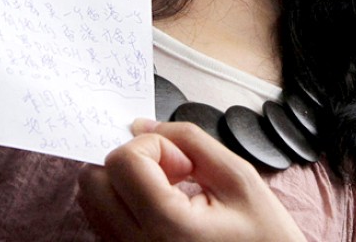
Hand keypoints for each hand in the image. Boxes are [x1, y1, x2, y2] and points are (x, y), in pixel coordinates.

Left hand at [77, 119, 305, 241]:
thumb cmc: (264, 238)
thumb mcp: (239, 178)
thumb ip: (189, 140)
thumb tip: (143, 125)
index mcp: (168, 228)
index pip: (122, 162)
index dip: (153, 146)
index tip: (185, 162)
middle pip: (92, 180)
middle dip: (131, 160)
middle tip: (172, 170)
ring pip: (91, 200)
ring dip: (125, 180)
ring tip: (169, 190)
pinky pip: (102, 220)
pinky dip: (124, 200)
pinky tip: (162, 205)